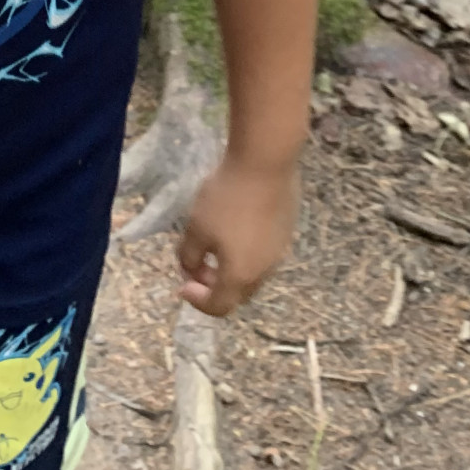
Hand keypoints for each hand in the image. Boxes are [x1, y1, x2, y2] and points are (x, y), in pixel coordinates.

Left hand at [177, 155, 299, 316]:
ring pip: (252, 273)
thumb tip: (191, 268)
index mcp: (240, 276)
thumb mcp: (196, 228)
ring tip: (214, 243)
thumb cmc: (226, 199)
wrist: (265, 163)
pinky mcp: (286, 231)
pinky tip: (235, 225)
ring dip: (231, 268)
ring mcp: (279, 251)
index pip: (219, 306)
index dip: (197, 300)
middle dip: (214, 285)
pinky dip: (246, 251)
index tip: (182, 283)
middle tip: (197, 265)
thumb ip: (188, 256)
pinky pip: (263, 253)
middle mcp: (264, 270)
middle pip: (238, 293)